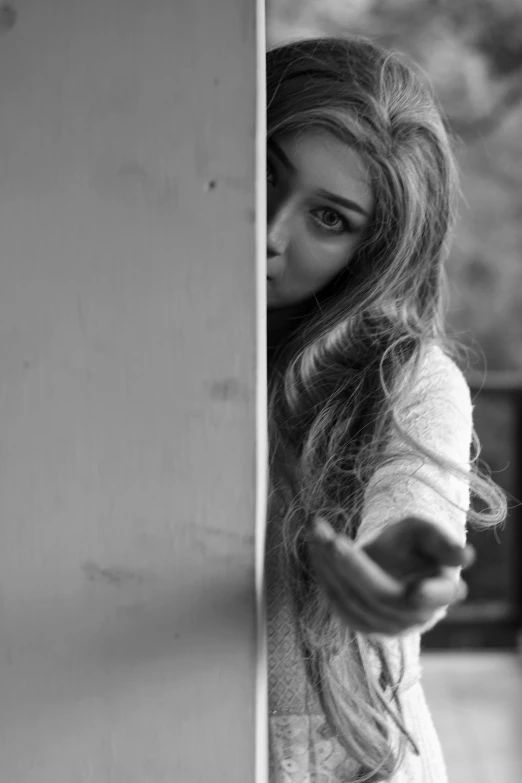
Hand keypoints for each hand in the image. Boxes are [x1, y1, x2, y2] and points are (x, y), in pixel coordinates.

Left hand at [308, 516, 473, 635]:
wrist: (391, 564)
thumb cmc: (412, 545)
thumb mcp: (425, 533)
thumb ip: (441, 543)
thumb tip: (465, 558)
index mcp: (441, 591)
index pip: (438, 596)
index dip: (431, 595)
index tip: (417, 590)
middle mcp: (414, 615)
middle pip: (382, 595)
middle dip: (354, 567)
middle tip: (333, 539)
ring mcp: (385, 625)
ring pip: (352, 598)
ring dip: (329, 564)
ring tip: (316, 530)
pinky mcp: (359, 623)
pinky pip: (336, 600)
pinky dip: (322, 572)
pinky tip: (314, 544)